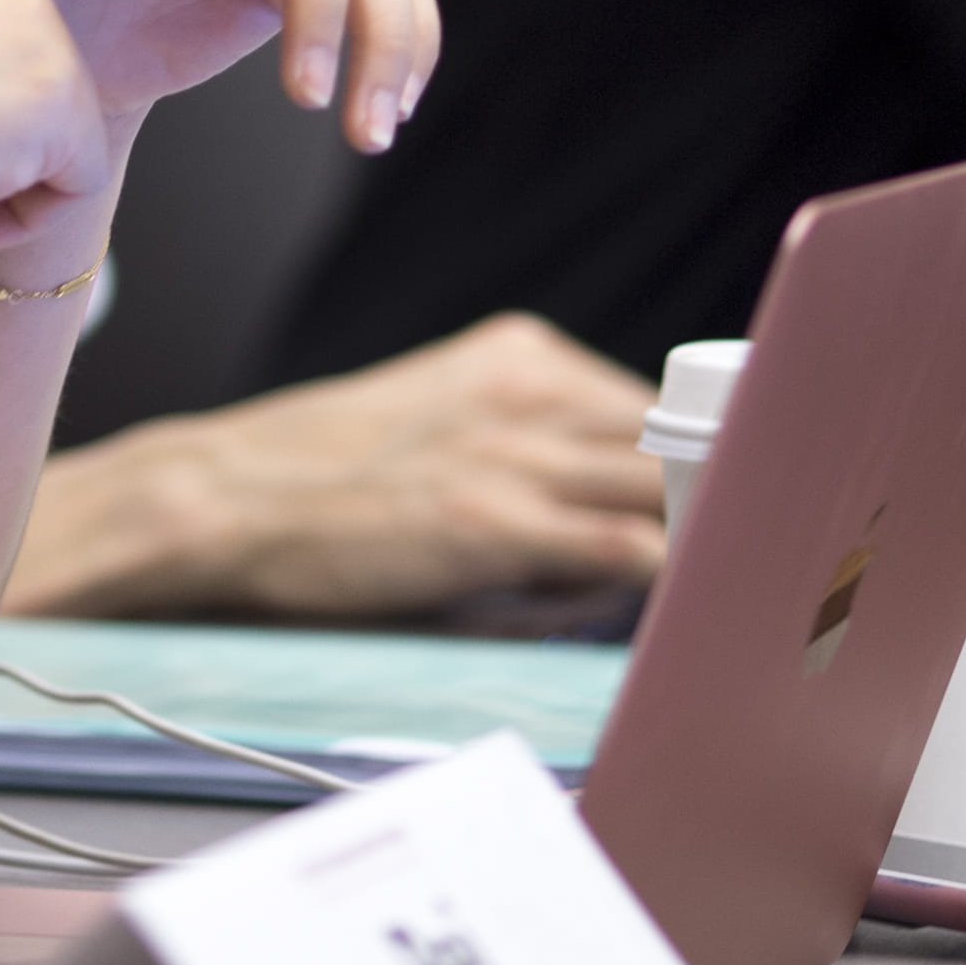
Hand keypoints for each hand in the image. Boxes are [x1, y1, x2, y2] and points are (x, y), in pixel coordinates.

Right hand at [9, 315, 667, 622]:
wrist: (225, 500)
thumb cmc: (322, 476)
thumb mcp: (438, 415)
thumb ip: (525, 438)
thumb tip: (614, 512)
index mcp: (518, 355)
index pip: (656, 400)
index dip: (699, 457)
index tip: (725, 500)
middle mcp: (528, 390)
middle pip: (681, 434)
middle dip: (718, 492)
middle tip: (740, 553)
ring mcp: (514, 453)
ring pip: (669, 483)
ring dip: (703, 534)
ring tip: (720, 583)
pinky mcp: (495, 523)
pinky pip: (628, 548)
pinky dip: (661, 579)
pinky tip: (662, 609)